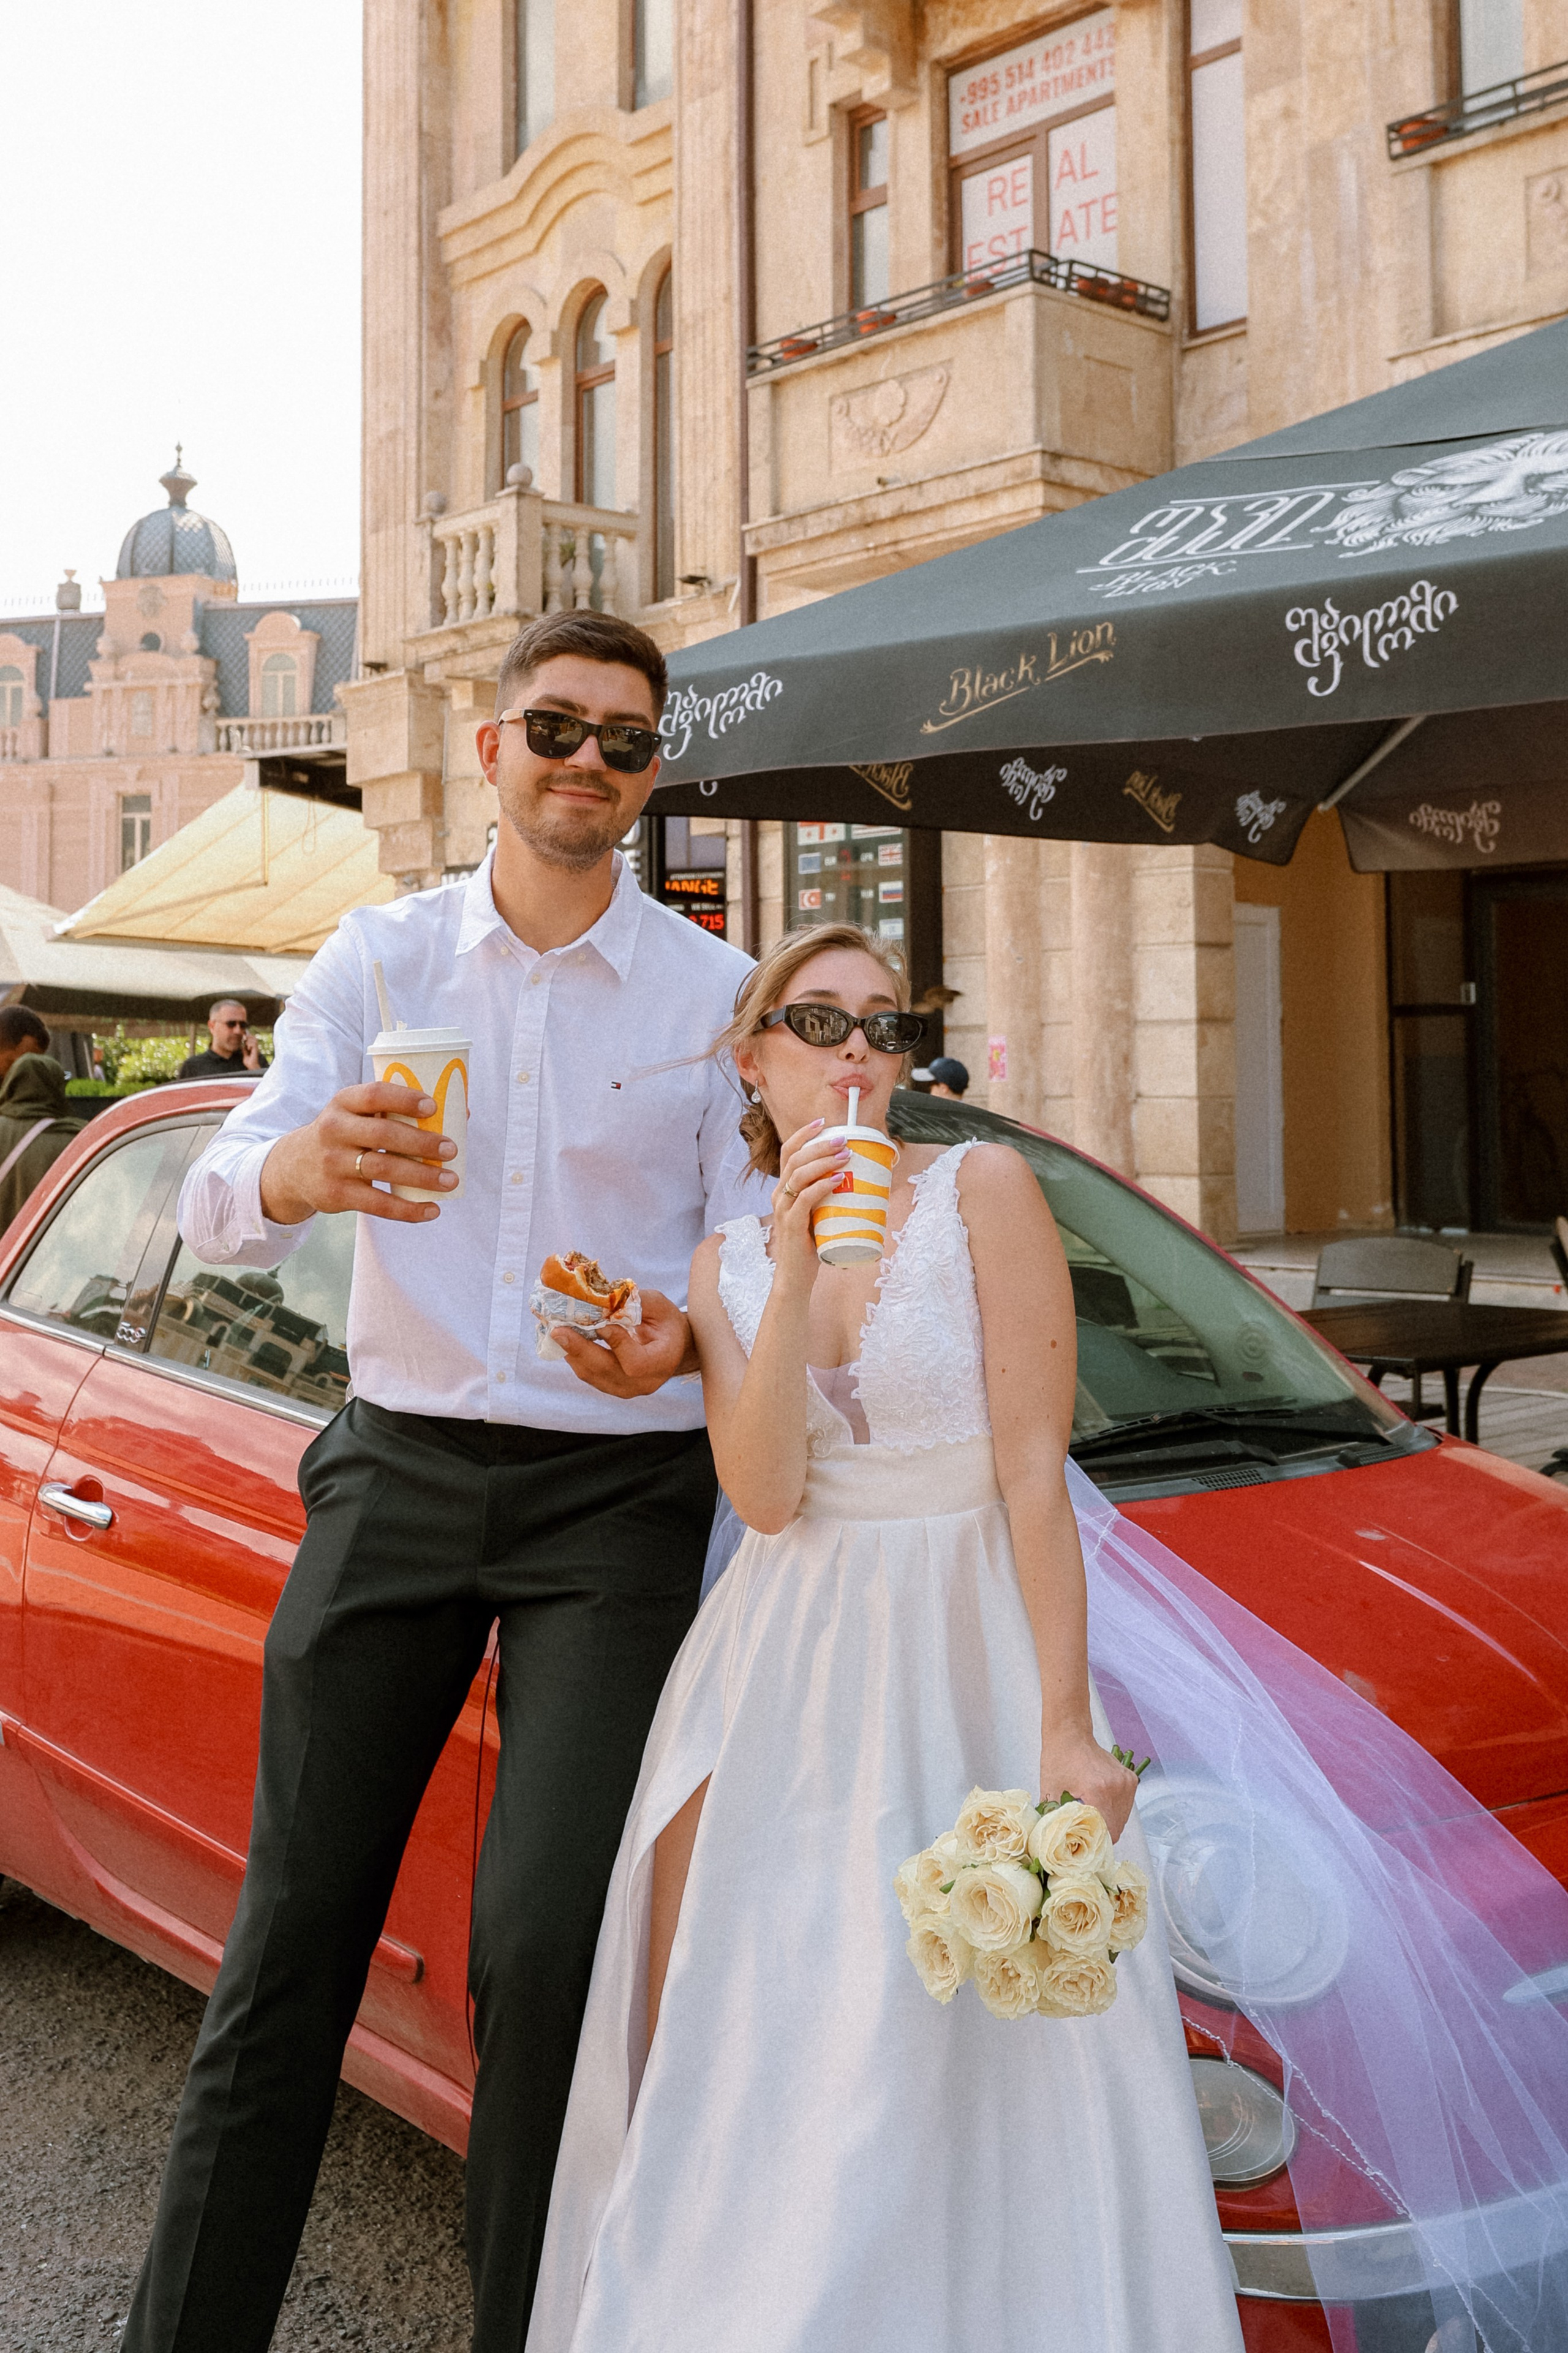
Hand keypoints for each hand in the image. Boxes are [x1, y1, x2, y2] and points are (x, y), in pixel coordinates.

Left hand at [241, 1030, 262, 1072]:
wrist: (251, 1066)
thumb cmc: (248, 1061)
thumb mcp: (244, 1053)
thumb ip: (244, 1048)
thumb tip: (242, 1044)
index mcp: (252, 1046)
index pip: (252, 1038)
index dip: (248, 1036)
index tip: (243, 1036)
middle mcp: (255, 1046)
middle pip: (254, 1037)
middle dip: (248, 1037)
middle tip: (245, 1041)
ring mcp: (256, 1048)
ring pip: (254, 1039)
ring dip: (249, 1041)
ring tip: (247, 1046)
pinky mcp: (256, 1050)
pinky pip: (254, 1044)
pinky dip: (250, 1044)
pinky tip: (248, 1048)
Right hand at [259, 1082, 458, 1225]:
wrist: (294, 1167)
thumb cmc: (345, 1135)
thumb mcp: (357, 1115)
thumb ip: (397, 1111)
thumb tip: (463, 1113)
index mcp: (344, 1102)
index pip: (374, 1095)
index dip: (404, 1099)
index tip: (433, 1107)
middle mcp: (335, 1130)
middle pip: (383, 1134)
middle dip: (421, 1142)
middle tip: (451, 1149)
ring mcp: (334, 1163)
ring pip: (383, 1169)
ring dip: (422, 1176)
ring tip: (450, 1180)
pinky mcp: (337, 1194)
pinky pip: (377, 1204)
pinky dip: (407, 1210)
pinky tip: (431, 1210)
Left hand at [551, 1289, 696, 1396]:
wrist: (672, 1347)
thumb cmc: (667, 1322)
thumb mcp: (660, 1305)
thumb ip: (636, 1302)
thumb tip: (604, 1297)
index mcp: (662, 1363)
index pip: (635, 1363)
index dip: (616, 1344)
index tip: (600, 1324)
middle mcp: (644, 1383)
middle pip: (606, 1372)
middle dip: (580, 1349)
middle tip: (559, 1331)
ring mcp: (626, 1389)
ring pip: (592, 1375)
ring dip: (572, 1352)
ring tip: (556, 1331)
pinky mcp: (610, 1386)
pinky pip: (588, 1373)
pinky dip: (574, 1355)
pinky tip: (564, 1339)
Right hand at [769, 1119, 848, 1287]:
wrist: (795, 1277)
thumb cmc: (810, 1244)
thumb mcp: (818, 1213)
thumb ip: (828, 1197)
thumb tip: (857, 1179)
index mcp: (784, 1189)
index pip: (789, 1153)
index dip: (803, 1134)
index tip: (823, 1122)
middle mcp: (779, 1195)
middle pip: (795, 1158)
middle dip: (819, 1144)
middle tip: (843, 1139)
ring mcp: (784, 1209)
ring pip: (799, 1175)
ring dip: (823, 1161)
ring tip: (845, 1155)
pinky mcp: (791, 1225)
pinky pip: (804, 1199)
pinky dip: (821, 1186)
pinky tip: (837, 1180)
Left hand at [1038, 1728, 1138, 1843]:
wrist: (1071, 1735)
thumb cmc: (1059, 1759)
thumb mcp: (1050, 1792)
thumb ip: (1056, 1819)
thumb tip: (1058, 1842)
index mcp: (1099, 1790)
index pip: (1107, 1832)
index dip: (1096, 1843)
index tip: (1085, 1846)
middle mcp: (1118, 1787)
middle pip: (1116, 1828)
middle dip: (1101, 1834)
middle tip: (1084, 1833)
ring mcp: (1127, 1783)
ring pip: (1122, 1819)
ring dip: (1109, 1823)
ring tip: (1091, 1817)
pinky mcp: (1131, 1780)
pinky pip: (1125, 1806)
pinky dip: (1113, 1810)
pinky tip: (1098, 1803)